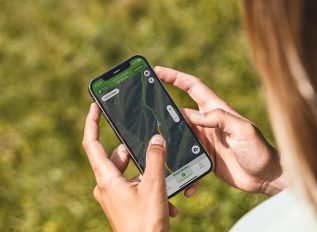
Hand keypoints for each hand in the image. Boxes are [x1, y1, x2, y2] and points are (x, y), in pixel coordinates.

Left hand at [82, 103, 178, 231]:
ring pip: (130, 171)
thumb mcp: (154, 186)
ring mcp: (114, 194)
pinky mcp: (122, 202)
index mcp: (106, 178)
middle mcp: (106, 185)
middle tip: (154, 153)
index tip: (95, 106)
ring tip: (165, 185)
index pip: (92, 143)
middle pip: (118, 156)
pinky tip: (166, 201)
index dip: (92, 122)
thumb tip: (156, 139)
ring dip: (148, 174)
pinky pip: (134, 185)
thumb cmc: (145, 223)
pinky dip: (148, 187)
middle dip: (137, 154)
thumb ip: (156, 159)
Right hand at [155, 67, 285, 194]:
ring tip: (158, 148)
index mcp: (216, 110)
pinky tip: (185, 182)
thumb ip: (220, 119)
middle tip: (146, 113)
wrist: (265, 177)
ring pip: (179, 136)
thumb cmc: (259, 150)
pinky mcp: (204, 157)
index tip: (157, 71)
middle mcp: (208, 123)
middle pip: (180, 112)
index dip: (175, 77)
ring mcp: (204, 140)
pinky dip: (184, 169)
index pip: (192, 87)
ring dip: (170, 141)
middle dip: (163, 110)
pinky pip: (188, 159)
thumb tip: (192, 116)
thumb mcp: (242, 130)